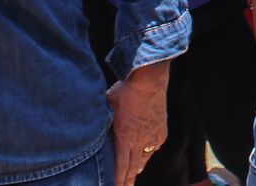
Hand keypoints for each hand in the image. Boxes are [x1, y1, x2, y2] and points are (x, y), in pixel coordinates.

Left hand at [108, 61, 168, 185]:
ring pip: (144, 159)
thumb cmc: (125, 91)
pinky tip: (144, 155)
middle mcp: (140, 141)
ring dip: (137, 167)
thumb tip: (93, 126)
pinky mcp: (161, 131)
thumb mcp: (107, 107)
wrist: (149, 80)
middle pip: (134, 168)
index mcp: (125, 137)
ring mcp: (152, 137)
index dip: (119, 180)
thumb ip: (103, 122)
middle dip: (128, 180)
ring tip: (133, 174)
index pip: (121, 166)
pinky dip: (147, 153)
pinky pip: (153, 148)